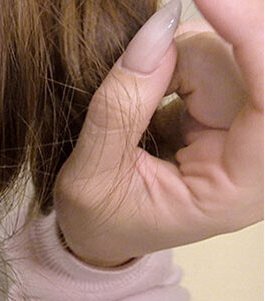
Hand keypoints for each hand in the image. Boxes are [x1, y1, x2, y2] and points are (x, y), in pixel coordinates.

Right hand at [54, 0, 262, 267]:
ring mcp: (248, 127)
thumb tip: (158, 27)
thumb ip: (119, 106)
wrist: (101, 234)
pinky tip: (149, 99)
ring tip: (132, 116)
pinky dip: (169, 64)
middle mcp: (259, 154)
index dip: (252, 38)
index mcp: (241, 188)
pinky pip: (209, 55)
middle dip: (180, 61)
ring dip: (167, 65)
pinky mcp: (232, 107)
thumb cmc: (98, 221)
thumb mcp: (91, 176)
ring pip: (222, 53)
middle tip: (128, 80)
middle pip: (244, 67)